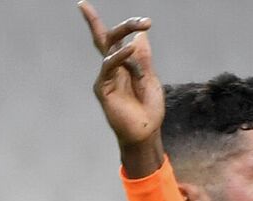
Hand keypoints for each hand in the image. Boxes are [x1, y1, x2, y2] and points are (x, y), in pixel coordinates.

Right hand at [78, 1, 165, 175]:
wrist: (146, 132)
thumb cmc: (149, 108)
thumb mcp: (150, 78)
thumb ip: (143, 58)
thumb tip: (139, 35)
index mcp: (124, 63)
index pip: (113, 39)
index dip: (109, 24)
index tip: (131, 16)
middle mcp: (112, 67)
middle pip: (108, 39)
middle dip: (124, 26)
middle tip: (143, 21)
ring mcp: (106, 77)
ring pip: (110, 49)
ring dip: (127, 40)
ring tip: (143, 32)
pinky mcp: (102, 88)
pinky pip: (109, 67)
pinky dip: (119, 57)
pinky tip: (129, 51)